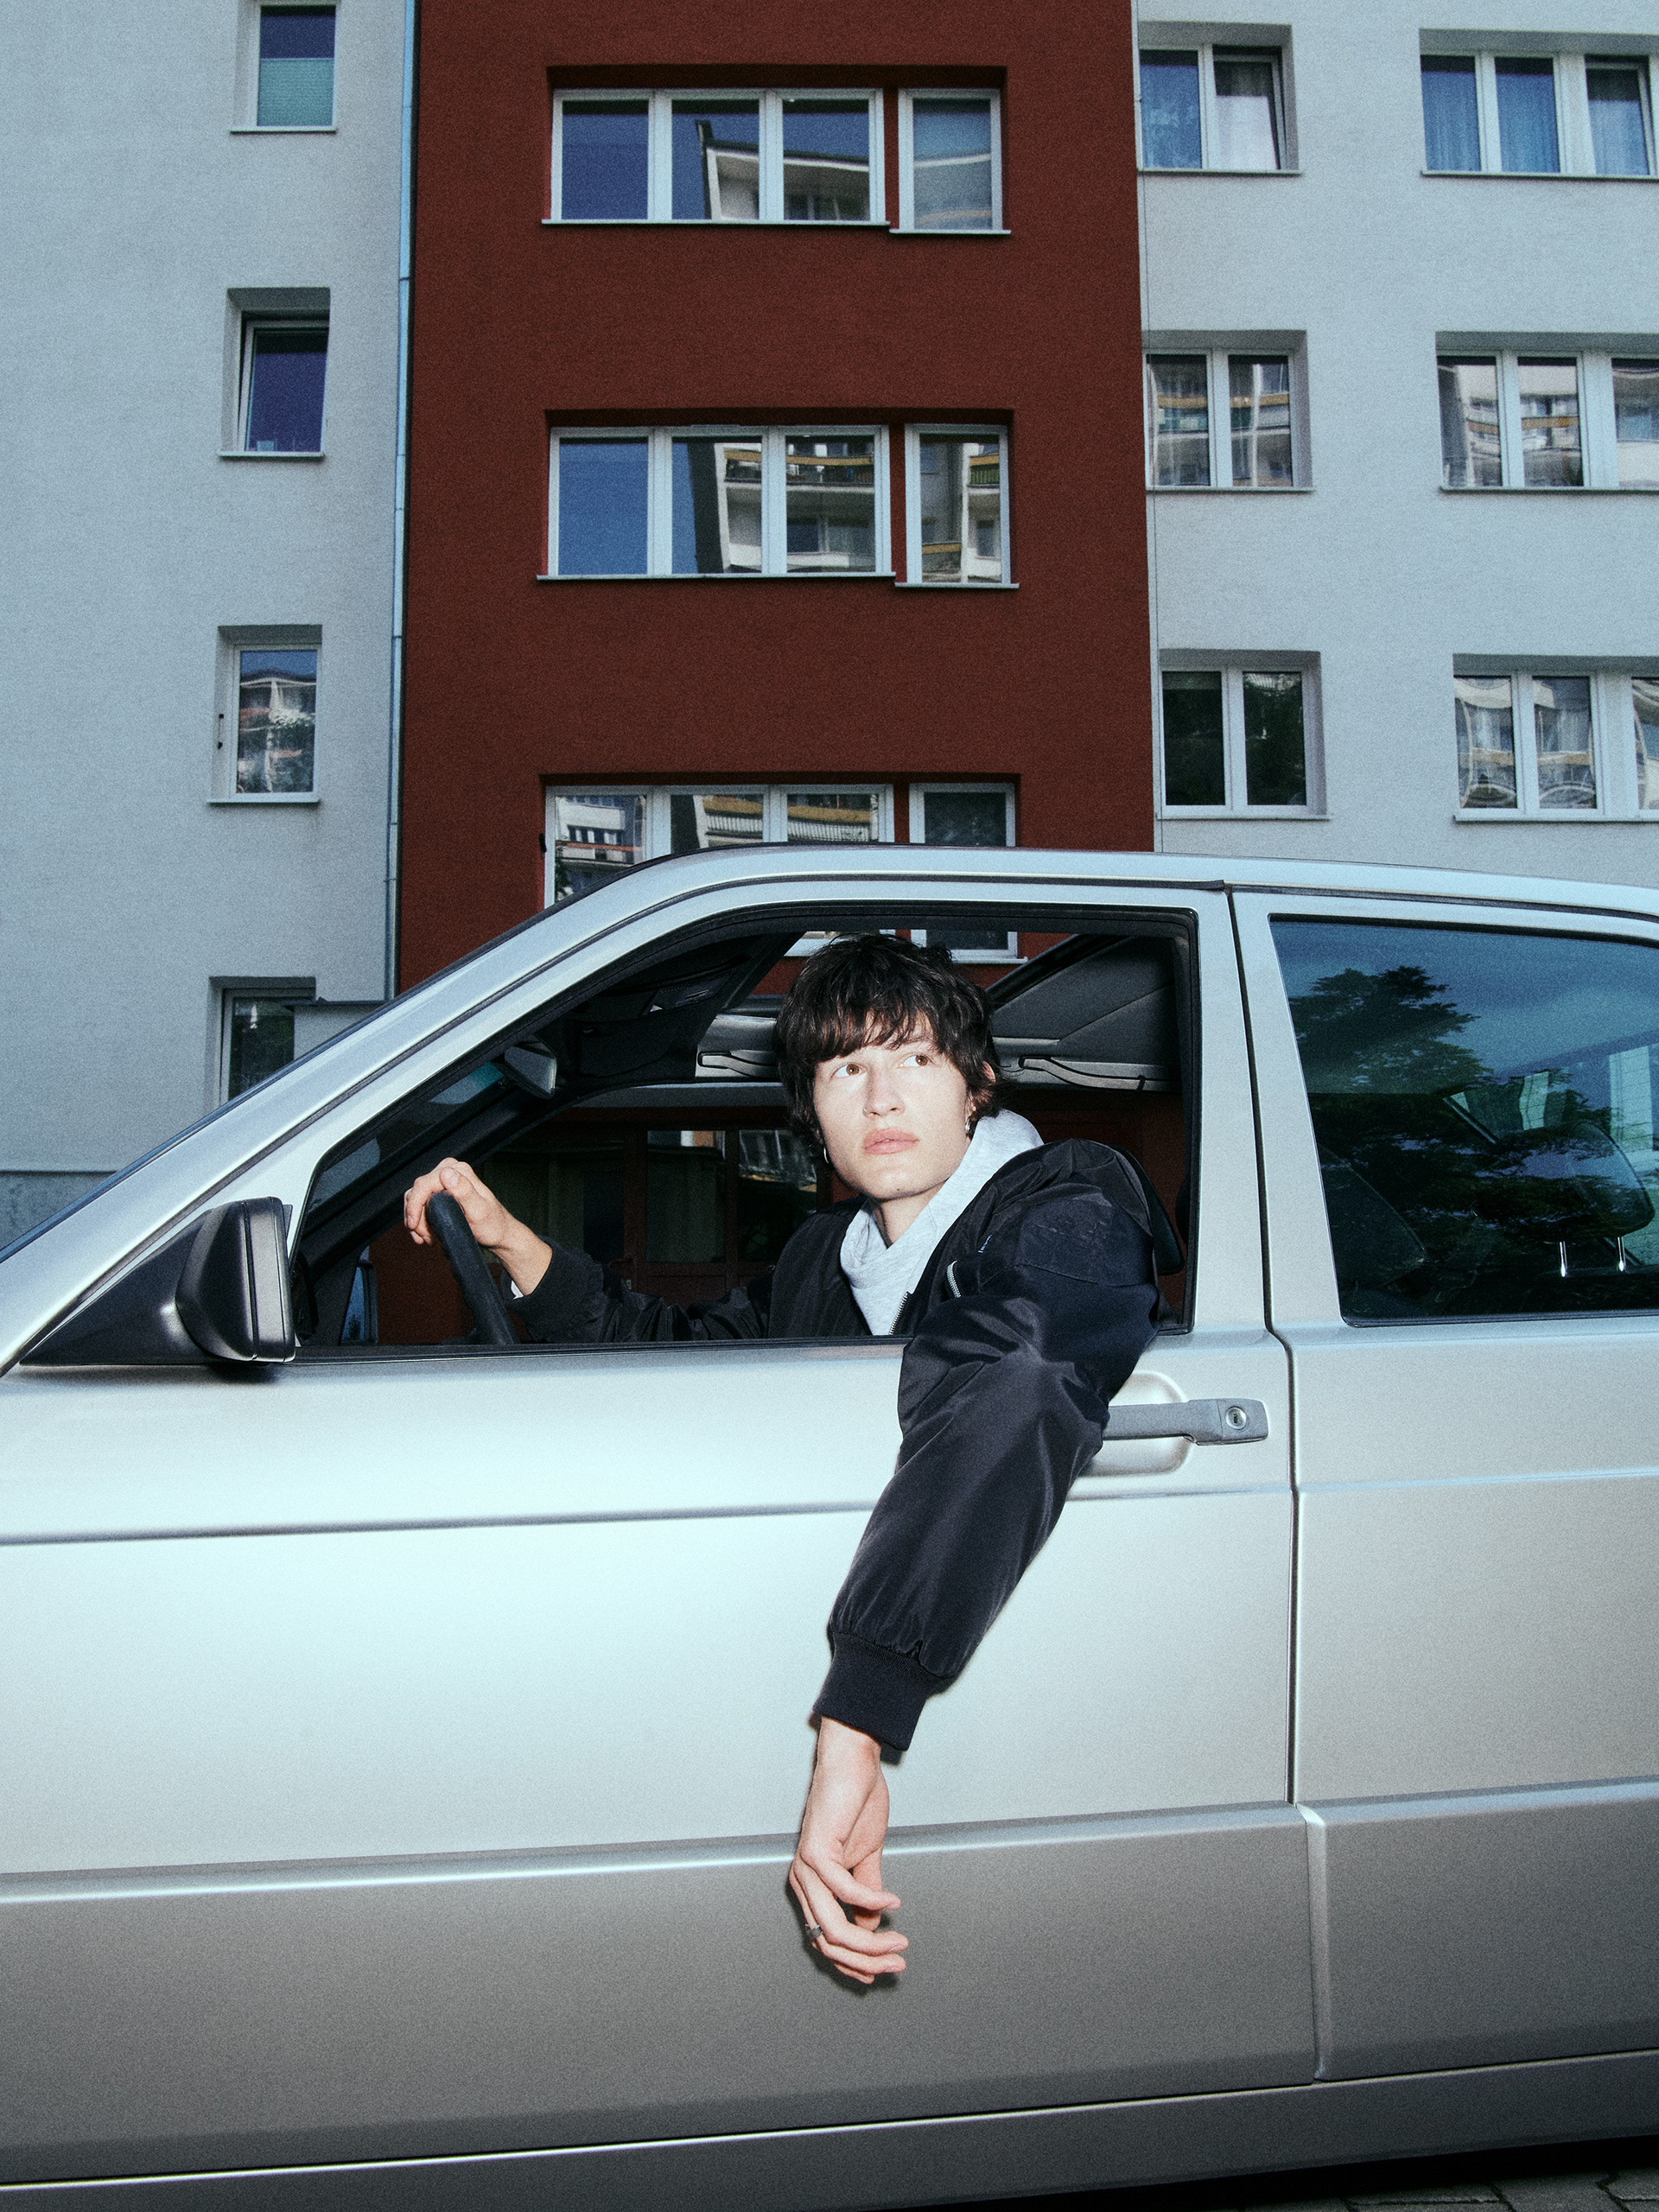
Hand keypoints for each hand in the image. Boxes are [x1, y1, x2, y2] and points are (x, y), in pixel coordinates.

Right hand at [403, 1158, 551, 1294]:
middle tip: (424, 1238)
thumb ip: (464, 1191)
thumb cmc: (492, 1223)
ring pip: (415, 1199)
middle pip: (417, 1192)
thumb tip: (447, 1173)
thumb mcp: (479, 1211)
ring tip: (426, 1239)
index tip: (413, 1225)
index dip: (414, 1205)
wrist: (497, 1232)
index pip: (424, 1184)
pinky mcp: (439, 1191)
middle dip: (415, 1217)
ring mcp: (443, 1180)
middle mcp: (450, 1170)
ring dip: (417, 1221)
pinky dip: (419, 1220)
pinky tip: (426, 1235)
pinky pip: (420, 1203)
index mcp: (459, 1171)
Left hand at [788, 1719, 907, 1984]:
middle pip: (830, 1943)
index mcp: (811, 1887)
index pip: (826, 1942)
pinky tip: (893, 1901)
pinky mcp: (817, 1852)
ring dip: (872, 1942)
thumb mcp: (867, 1857)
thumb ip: (866, 1892)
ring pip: (834, 1927)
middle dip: (868, 1961)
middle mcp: (802, 1883)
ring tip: (898, 1942)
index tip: (883, 1971)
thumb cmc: (857, 1804)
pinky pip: (845, 1890)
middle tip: (898, 1962)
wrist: (852, 1764)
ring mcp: (805, 1869)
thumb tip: (871, 1924)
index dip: (855, 1963)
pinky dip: (873, 1900)